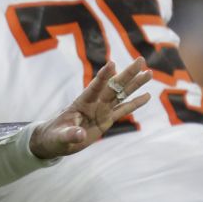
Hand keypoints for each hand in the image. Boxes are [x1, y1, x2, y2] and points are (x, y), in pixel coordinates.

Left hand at [29, 58, 151, 159]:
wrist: (56, 141)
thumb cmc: (54, 137)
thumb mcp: (59, 137)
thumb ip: (70, 134)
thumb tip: (81, 135)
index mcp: (81, 103)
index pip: (94, 88)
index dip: (103, 77)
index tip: (112, 64)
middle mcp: (94, 103)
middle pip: (113, 87)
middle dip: (127, 74)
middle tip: (140, 60)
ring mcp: (101, 110)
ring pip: (121, 95)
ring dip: (135, 84)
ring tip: (149, 73)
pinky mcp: (107, 119)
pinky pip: (123, 110)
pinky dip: (135, 103)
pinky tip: (147, 95)